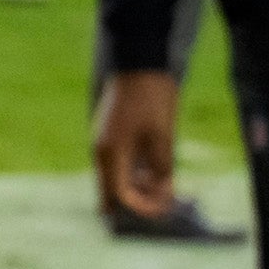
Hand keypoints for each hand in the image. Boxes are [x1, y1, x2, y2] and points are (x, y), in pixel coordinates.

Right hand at [93, 67, 184, 221]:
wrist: (139, 61)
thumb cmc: (152, 97)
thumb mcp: (163, 135)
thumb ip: (162, 168)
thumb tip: (163, 194)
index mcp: (111, 153)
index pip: (119, 196)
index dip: (141, 207)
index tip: (164, 207)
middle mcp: (101, 152)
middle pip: (114, 191)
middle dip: (140, 199)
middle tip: (167, 196)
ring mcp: (104, 143)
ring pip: (116, 178)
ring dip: (138, 186)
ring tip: (165, 183)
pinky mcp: (110, 135)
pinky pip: (119, 164)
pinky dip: (135, 172)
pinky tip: (155, 169)